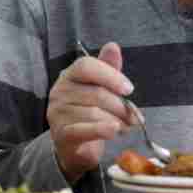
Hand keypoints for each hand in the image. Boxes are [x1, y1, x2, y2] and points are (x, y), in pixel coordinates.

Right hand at [46, 42, 135, 182]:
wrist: (74, 146)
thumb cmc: (89, 112)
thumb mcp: (100, 88)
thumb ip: (108, 69)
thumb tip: (113, 46)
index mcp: (69, 75)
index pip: (86, 66)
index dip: (110, 75)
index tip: (129, 89)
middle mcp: (59, 92)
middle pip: (96, 93)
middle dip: (121, 106)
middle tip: (134, 117)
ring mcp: (58, 113)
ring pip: (95, 113)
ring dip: (117, 121)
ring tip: (125, 127)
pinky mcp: (61, 134)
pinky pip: (86, 129)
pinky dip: (103, 130)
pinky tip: (114, 131)